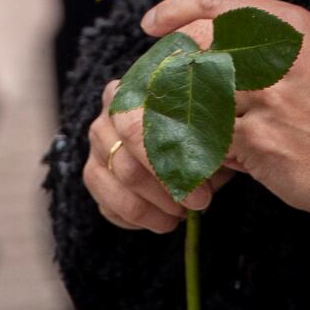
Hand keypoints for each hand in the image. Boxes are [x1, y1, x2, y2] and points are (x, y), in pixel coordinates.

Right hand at [83, 76, 234, 234]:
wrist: (185, 128)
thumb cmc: (202, 124)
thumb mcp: (212, 124)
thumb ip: (209, 138)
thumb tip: (216, 164)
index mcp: (136, 89)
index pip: (139, 129)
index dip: (171, 167)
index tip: (201, 194)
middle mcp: (109, 113)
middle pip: (127, 166)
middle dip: (165, 194)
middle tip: (195, 206)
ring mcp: (97, 144)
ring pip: (118, 188)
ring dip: (153, 210)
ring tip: (181, 215)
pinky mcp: (93, 173)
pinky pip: (107, 206)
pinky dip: (138, 220)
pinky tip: (163, 219)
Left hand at [146, 0, 309, 225]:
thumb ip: (262, 47)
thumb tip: (202, 51)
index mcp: (289, 26)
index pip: (217, 2)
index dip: (176, 10)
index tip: (151, 26)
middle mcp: (274, 54)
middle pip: (193, 48)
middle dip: (167, 71)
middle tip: (159, 92)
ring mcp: (264, 97)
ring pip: (192, 96)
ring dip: (179, 117)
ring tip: (182, 134)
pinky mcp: (257, 140)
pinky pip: (206, 140)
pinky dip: (201, 153)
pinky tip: (211, 164)